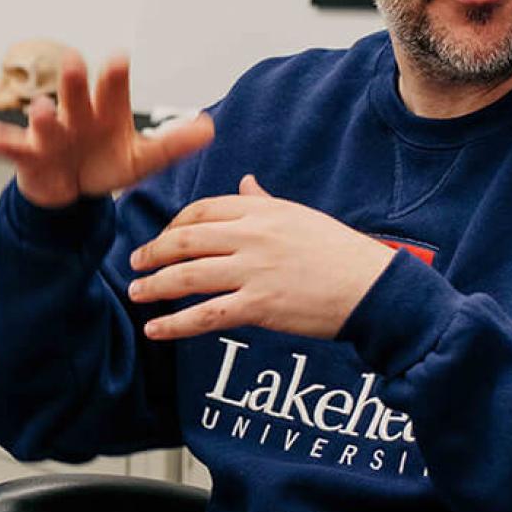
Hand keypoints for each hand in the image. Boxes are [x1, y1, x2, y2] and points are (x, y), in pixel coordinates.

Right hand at [0, 52, 214, 207]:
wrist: (71, 188)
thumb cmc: (105, 163)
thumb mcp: (142, 159)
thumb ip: (173, 144)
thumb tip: (209, 128)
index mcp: (106, 113)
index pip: (113, 92)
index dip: (114, 77)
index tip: (119, 59)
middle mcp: (77, 117)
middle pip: (76, 97)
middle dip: (73, 81)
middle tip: (74, 60)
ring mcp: (51, 135)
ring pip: (46, 123)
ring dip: (43, 116)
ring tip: (42, 108)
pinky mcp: (30, 155)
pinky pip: (15, 148)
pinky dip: (4, 142)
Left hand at [127, 175, 393, 340]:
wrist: (376, 290)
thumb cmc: (340, 252)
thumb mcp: (300, 215)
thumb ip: (265, 200)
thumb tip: (245, 181)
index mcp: (260, 210)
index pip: (201, 210)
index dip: (173, 225)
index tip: (162, 238)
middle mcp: (252, 236)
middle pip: (185, 240)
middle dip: (153, 252)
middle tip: (135, 262)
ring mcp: (254, 271)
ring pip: (188, 276)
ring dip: (155, 286)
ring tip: (136, 292)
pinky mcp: (260, 306)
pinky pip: (206, 314)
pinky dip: (175, 324)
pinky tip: (155, 330)